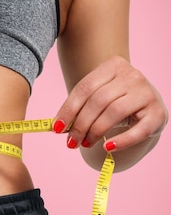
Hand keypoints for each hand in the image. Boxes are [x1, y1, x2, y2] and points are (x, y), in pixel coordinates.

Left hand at [53, 56, 167, 152]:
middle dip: (80, 124)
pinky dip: (122, 141)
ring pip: (114, 112)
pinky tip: (108, 148)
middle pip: (98, 101)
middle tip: (71, 142)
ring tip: (85, 144)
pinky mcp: (158, 113)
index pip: (85, 88)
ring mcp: (147, 93)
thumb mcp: (97, 97)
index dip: (68, 109)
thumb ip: (79, 107)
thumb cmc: (114, 100)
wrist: (145, 106)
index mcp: (113, 66)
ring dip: (95, 132)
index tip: (56, 128)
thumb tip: (57, 126)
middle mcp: (132, 76)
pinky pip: (138, 130)